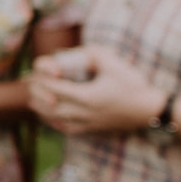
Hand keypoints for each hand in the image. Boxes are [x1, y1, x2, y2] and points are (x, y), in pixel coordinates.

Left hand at [28, 44, 165, 135]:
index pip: (53, 88)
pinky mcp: (92, 129)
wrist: (150, 110)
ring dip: (41, 109)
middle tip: (30, 83)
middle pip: (48, 105)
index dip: (41, 79)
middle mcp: (83, 112)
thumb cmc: (133, 85)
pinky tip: (49, 116)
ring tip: (33, 99)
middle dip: (36, 93)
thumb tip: (69, 52)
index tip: (36, 71)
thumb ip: (90, 54)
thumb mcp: (113, 63)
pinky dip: (53, 122)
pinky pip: (65, 129)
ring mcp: (87, 123)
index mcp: (86, 96)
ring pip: (54, 119)